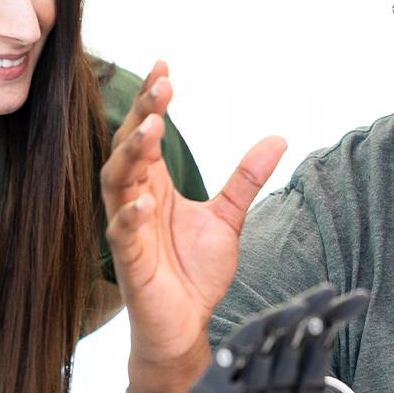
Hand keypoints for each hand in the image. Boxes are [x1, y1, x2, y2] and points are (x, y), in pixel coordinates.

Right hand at [101, 62, 285, 392]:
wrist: (186, 325)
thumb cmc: (194, 272)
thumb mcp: (228, 219)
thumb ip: (246, 179)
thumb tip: (277, 137)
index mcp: (154, 187)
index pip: (146, 134)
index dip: (153, 102)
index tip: (166, 67)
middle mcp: (135, 201)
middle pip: (128, 148)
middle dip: (142, 115)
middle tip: (162, 85)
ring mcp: (128, 230)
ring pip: (116, 183)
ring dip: (131, 155)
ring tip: (151, 128)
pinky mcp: (129, 262)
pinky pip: (121, 235)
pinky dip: (130, 218)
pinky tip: (144, 203)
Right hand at [183, 285, 379, 392]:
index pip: (314, 358)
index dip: (332, 327)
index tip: (358, 298)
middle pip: (284, 348)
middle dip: (306, 319)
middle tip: (329, 292)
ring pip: (250, 358)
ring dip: (270, 331)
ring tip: (295, 308)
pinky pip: (213, 388)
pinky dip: (225, 365)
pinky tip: (242, 345)